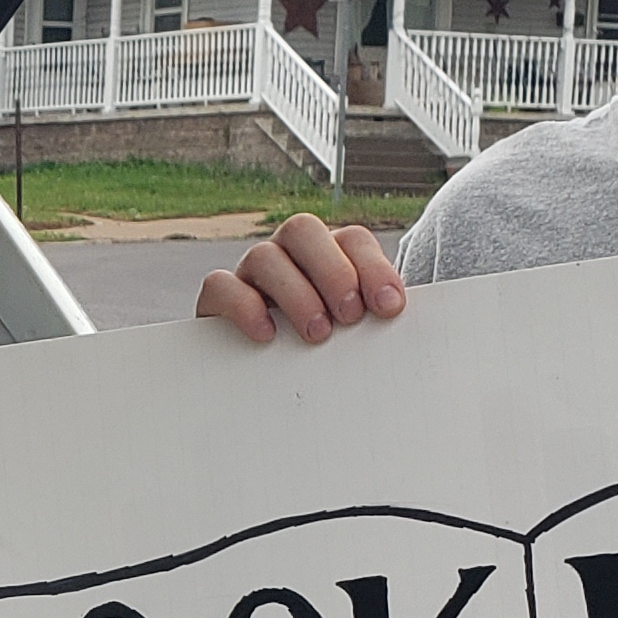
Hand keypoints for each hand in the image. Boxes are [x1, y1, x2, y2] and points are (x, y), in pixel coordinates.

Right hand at [194, 212, 406, 342]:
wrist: (268, 387)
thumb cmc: (326, 356)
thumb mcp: (356, 337)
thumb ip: (375, 325)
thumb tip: (400, 321)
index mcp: (328, 256)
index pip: (351, 240)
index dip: (373, 267)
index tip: (389, 308)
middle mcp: (287, 256)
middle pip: (302, 230)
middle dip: (331, 272)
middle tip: (349, 316)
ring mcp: (249, 274)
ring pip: (263, 255)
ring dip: (295, 292)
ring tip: (316, 333)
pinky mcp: (217, 300)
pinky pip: (220, 285)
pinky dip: (244, 306)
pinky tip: (267, 335)